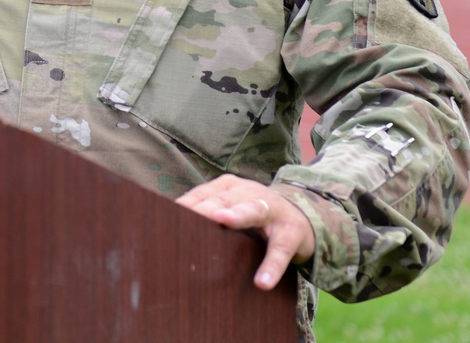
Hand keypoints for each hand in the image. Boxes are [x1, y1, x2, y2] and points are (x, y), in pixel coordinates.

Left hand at [176, 174, 315, 290]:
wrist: (303, 216)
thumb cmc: (255, 214)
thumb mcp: (232, 208)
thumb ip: (208, 214)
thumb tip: (171, 230)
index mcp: (230, 187)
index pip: (203, 194)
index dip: (187, 204)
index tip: (166, 215)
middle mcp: (249, 192)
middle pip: (224, 199)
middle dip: (206, 207)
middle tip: (187, 217)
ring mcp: (272, 209)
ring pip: (253, 210)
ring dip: (237, 215)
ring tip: (222, 221)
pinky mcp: (290, 232)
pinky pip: (280, 250)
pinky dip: (271, 266)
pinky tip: (262, 282)